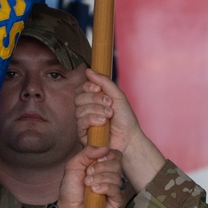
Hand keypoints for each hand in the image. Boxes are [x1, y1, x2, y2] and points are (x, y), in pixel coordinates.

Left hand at [57, 145, 125, 207]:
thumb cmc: (71, 189)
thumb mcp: (74, 165)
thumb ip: (87, 153)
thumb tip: (104, 148)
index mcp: (103, 166)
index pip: (115, 154)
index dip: (107, 155)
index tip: (95, 161)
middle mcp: (111, 176)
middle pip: (117, 163)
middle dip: (100, 168)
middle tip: (88, 175)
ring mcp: (115, 189)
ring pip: (116, 176)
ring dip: (99, 179)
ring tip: (88, 185)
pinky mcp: (118, 201)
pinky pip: (116, 189)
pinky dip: (104, 188)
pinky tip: (95, 191)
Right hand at [75, 69, 165, 190]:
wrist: (129, 137)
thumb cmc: (125, 118)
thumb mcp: (117, 96)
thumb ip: (104, 82)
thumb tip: (88, 70)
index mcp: (93, 100)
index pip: (81, 89)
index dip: (87, 87)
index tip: (98, 89)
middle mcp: (86, 110)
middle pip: (78, 98)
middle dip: (94, 99)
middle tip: (109, 104)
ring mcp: (84, 122)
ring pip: (79, 110)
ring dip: (96, 110)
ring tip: (110, 115)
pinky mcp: (83, 134)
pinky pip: (81, 122)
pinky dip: (92, 119)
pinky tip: (103, 122)